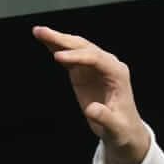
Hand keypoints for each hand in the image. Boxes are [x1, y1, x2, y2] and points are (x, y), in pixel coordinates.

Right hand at [35, 25, 150, 163]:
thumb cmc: (123, 130)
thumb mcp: (116, 129)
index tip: (57, 58)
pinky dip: (58, 48)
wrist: (124, 131)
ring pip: (77, 48)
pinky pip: (71, 57)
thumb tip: (93, 110)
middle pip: (85, 47)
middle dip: (64, 40)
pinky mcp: (86, 72)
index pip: (97, 59)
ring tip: (39, 31)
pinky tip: (44, 41)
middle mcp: (109, 66)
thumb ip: (105, 118)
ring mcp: (97, 68)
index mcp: (118, 75)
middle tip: (43, 33)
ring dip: (58, 39)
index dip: (77, 57)